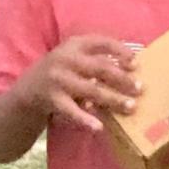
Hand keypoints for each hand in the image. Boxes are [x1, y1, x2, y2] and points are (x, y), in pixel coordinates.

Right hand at [20, 35, 140, 131]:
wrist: (27, 89)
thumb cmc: (61, 71)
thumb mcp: (75, 56)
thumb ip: (98, 57)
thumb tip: (133, 65)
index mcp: (75, 44)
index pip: (101, 42)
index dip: (120, 51)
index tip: (136, 63)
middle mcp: (66, 59)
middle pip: (100, 68)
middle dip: (122, 78)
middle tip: (140, 88)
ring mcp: (59, 79)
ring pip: (91, 90)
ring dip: (113, 99)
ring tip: (130, 107)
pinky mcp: (52, 99)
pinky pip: (72, 111)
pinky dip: (85, 119)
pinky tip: (99, 127)